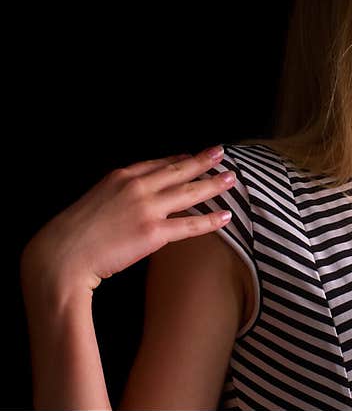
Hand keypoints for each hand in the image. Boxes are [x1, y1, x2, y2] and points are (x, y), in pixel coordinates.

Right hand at [21, 146, 234, 292]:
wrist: (61, 257)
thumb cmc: (72, 235)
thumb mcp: (94, 201)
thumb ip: (116, 196)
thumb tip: (132, 201)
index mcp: (119, 177)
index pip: (156, 164)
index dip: (177, 159)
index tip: (191, 155)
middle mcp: (136, 187)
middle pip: (178, 170)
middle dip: (202, 161)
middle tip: (220, 153)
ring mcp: (147, 208)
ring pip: (189, 192)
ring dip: (213, 184)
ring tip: (231, 178)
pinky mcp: (154, 233)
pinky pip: (190, 225)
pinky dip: (210, 221)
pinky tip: (225, 216)